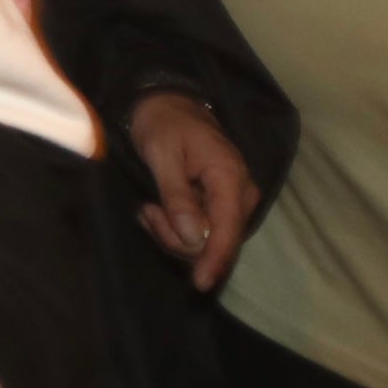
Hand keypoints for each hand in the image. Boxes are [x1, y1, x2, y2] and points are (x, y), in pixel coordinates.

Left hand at [129, 91, 259, 293]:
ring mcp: (231, 202)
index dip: (214, 258)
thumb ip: (177, 197)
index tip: (200, 282)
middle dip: (175, 236)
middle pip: (213, 240)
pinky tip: (157, 209)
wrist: (165, 104)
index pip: (228, 228)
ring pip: (203, 241)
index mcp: (230, 176)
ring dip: (170, 231)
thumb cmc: (163, 125)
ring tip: (149, 207)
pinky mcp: (218, 207)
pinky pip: (198, 232)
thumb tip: (193, 239)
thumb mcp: (162, 156)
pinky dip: (173, 227)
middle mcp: (239, 193)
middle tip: (147, 212)